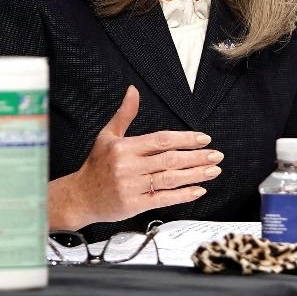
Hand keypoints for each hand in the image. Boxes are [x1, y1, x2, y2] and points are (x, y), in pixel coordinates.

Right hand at [48, 86, 220, 229]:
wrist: (79, 197)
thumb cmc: (96, 165)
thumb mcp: (107, 136)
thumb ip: (124, 114)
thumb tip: (133, 90)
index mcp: (125, 148)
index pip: (161, 140)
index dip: (185, 139)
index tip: (204, 139)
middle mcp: (129, 166)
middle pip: (169, 160)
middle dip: (196, 157)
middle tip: (217, 155)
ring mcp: (132, 187)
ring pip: (169, 179)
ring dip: (195, 175)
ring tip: (214, 170)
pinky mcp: (134, 205)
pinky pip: (163, 199)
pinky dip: (183, 195)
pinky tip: (199, 190)